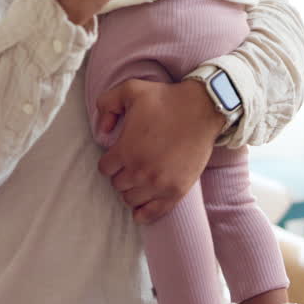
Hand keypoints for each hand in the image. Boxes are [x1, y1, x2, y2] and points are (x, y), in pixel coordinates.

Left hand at [96, 77, 223, 223]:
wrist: (202, 109)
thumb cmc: (166, 99)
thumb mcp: (130, 89)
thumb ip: (106, 104)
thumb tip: (101, 131)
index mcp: (126, 150)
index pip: (105, 169)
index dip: (110, 160)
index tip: (118, 154)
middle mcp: (140, 171)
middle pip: (118, 185)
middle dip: (121, 174)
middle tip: (131, 164)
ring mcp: (159, 184)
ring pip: (131, 200)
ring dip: (132, 190)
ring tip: (139, 179)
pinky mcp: (176, 191)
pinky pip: (153, 212)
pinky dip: (144, 213)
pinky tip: (140, 210)